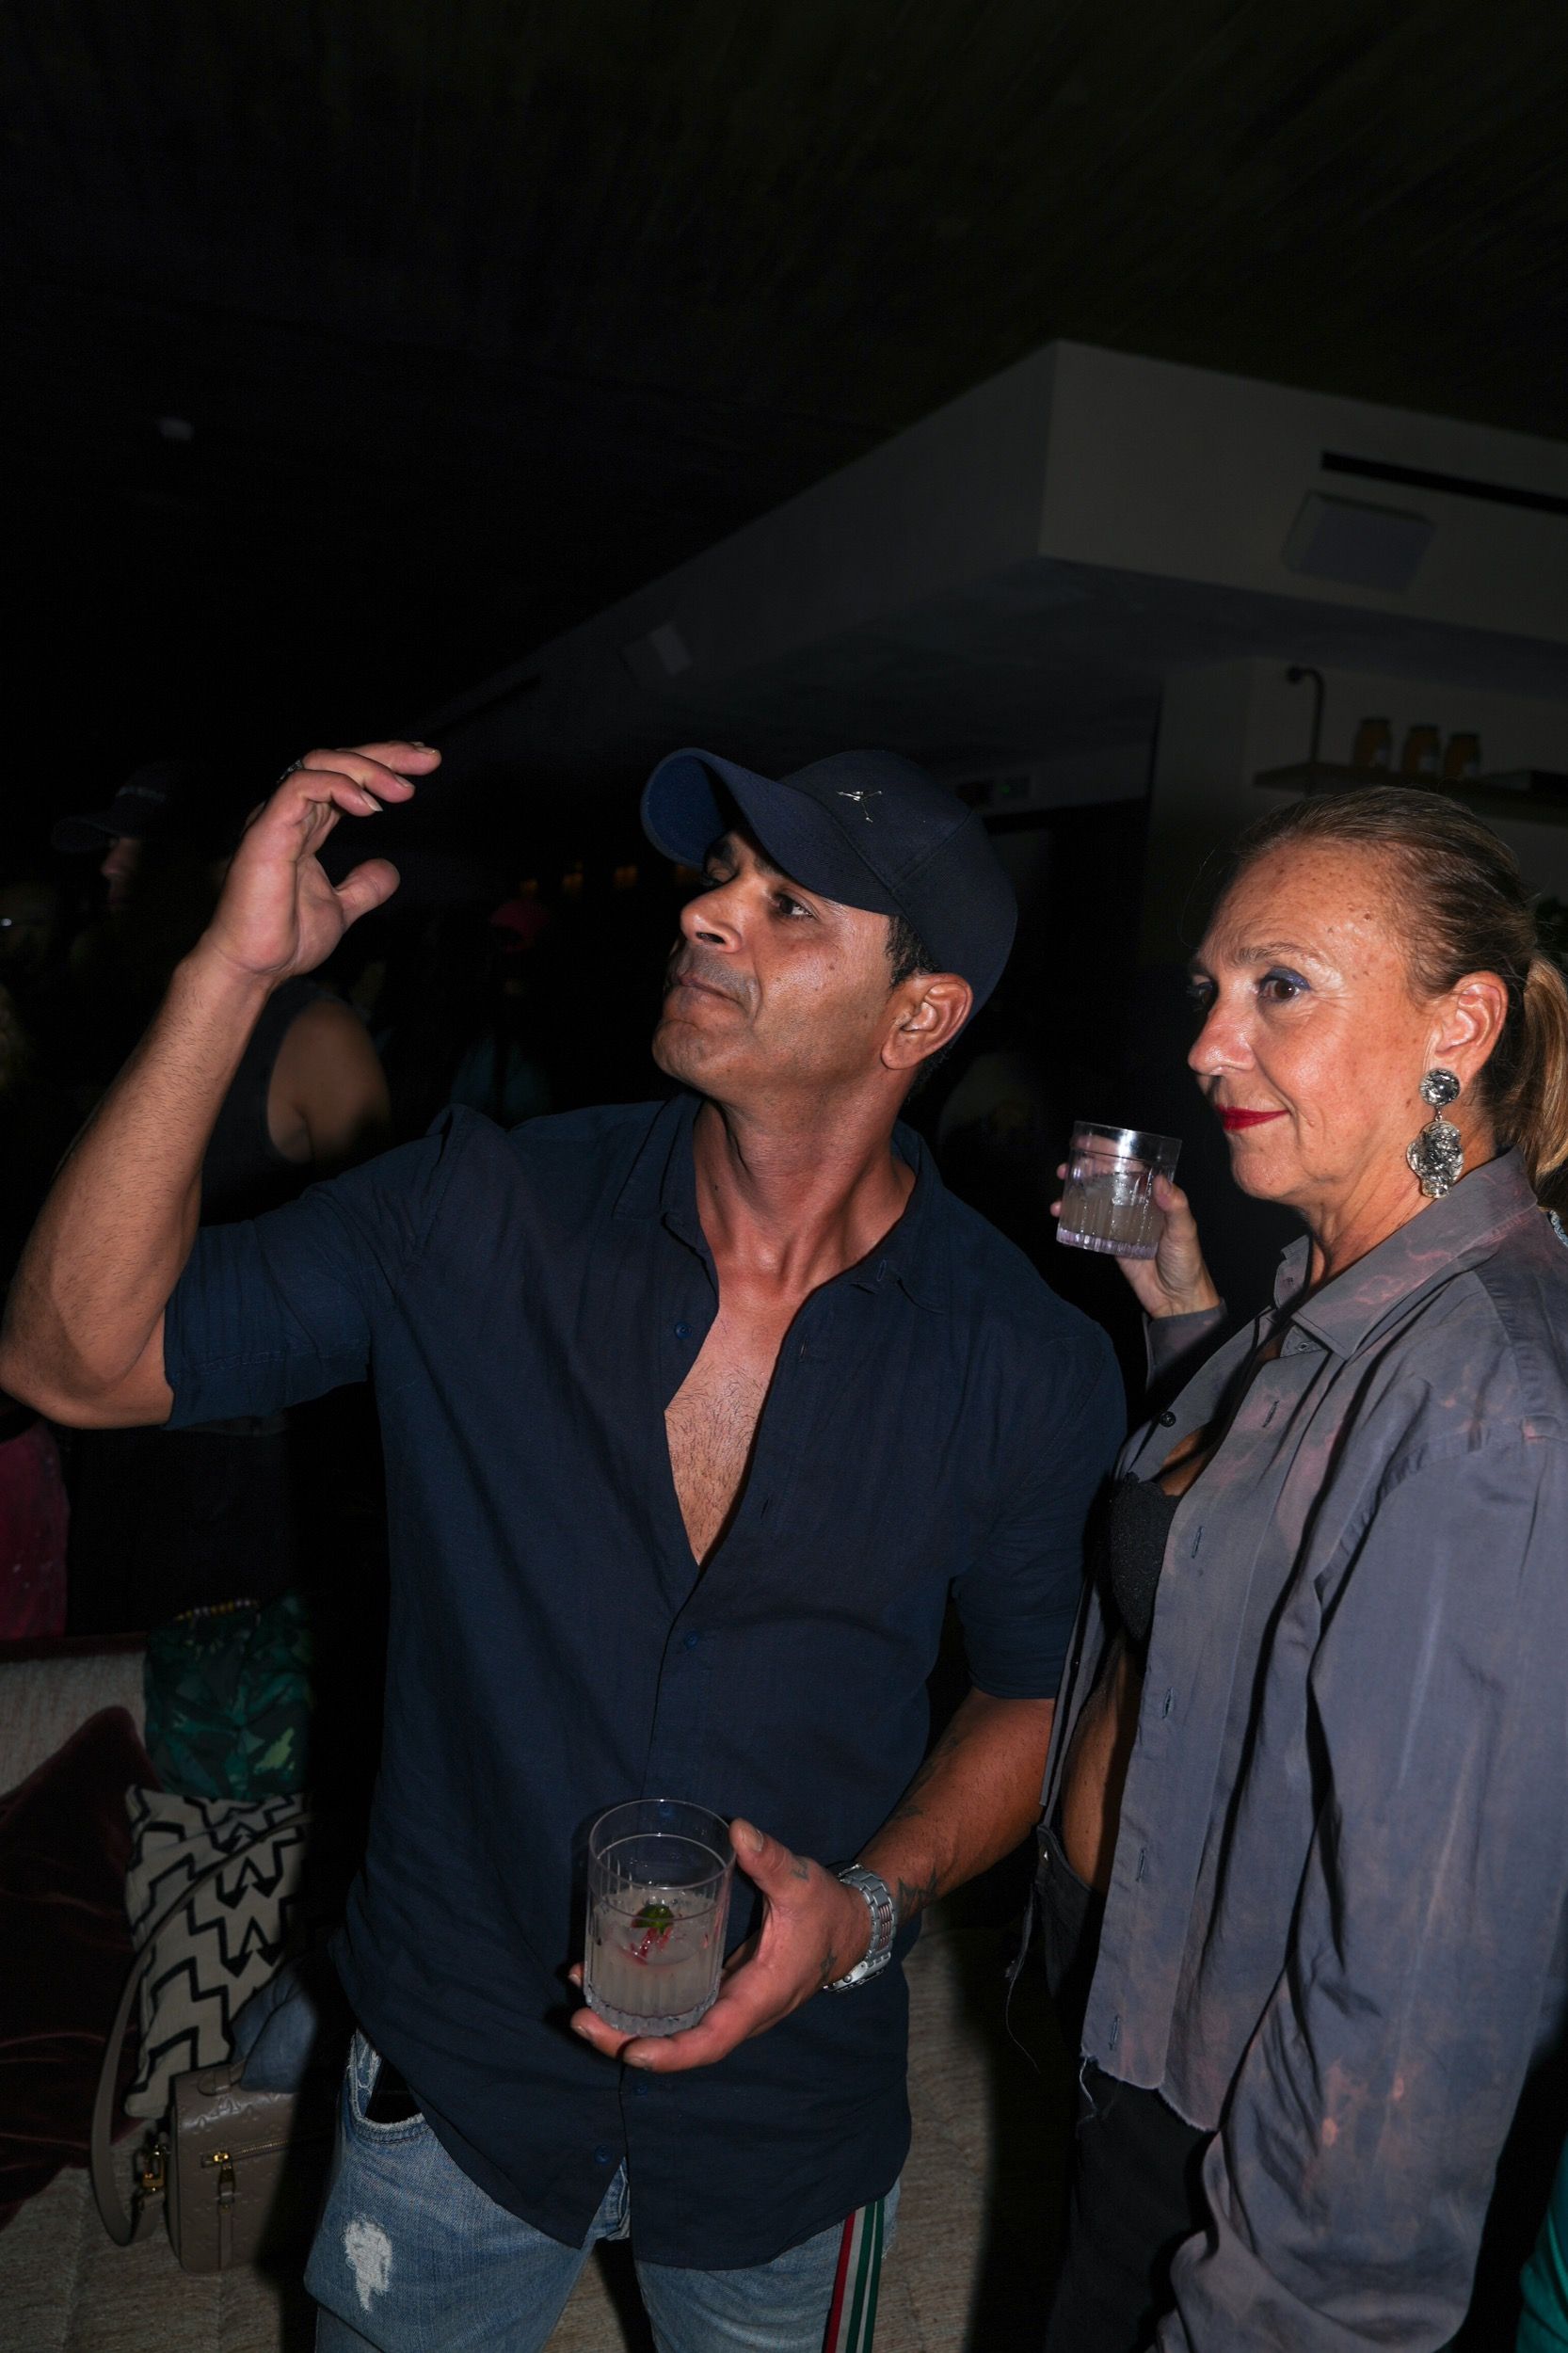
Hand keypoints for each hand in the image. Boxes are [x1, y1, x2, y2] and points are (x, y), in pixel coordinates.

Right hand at [199, 741, 439, 986]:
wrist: (255, 968)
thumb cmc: (285, 940)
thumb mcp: (341, 909)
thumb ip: (363, 887)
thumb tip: (389, 869)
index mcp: (304, 826)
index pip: (345, 779)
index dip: (383, 765)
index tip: (423, 765)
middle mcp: (288, 814)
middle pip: (336, 761)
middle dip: (385, 755)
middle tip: (428, 759)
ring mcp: (275, 819)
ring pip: (318, 764)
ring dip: (366, 770)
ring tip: (402, 790)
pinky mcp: (266, 831)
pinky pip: (300, 788)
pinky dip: (337, 787)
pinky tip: (368, 805)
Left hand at [568, 1819, 869, 2072]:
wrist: (846, 1930)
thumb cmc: (824, 1910)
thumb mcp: (802, 1883)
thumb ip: (771, 1859)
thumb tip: (737, 1830)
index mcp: (758, 1997)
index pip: (712, 2039)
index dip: (672, 2051)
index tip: (632, 2050)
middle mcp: (737, 2012)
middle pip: (679, 2043)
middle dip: (626, 2040)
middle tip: (578, 2021)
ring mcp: (725, 2005)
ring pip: (673, 2030)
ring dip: (624, 2025)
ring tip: (577, 2004)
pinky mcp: (717, 1991)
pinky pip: (676, 2009)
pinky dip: (640, 2002)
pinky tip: (603, 1979)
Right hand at [1051, 1165, 1221, 1320]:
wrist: (1177, 1300)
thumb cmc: (1186, 1262)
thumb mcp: (1185, 1232)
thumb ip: (1175, 1206)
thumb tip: (1159, 1180)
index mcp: (1155, 1196)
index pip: (1131, 1166)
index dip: (1109, 1152)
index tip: (1087, 1144)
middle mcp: (1136, 1205)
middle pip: (1107, 1180)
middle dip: (1084, 1171)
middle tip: (1063, 1170)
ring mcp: (1122, 1223)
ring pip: (1094, 1201)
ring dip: (1074, 1196)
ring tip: (1058, 1199)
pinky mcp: (1111, 1243)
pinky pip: (1090, 1227)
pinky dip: (1074, 1221)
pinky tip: (1061, 1218)